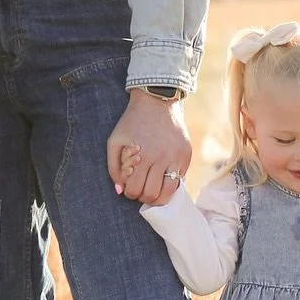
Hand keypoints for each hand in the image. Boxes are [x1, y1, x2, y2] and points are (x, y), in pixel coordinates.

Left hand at [107, 88, 190, 205]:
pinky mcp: (186, 155)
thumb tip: (120, 190)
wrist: (156, 101)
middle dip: (143, 197)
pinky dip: (170, 185)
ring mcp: (176, 158)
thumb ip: (113, 167)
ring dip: (159, 197)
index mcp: (142, 156)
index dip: (130, 193)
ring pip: (169, 192)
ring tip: (152, 191)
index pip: (135, 189)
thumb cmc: (132, 122)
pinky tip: (162, 179)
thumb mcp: (115, 141)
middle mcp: (161, 158)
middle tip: (140, 190)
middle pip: (152, 194)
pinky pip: (180, 181)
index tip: (129, 188)